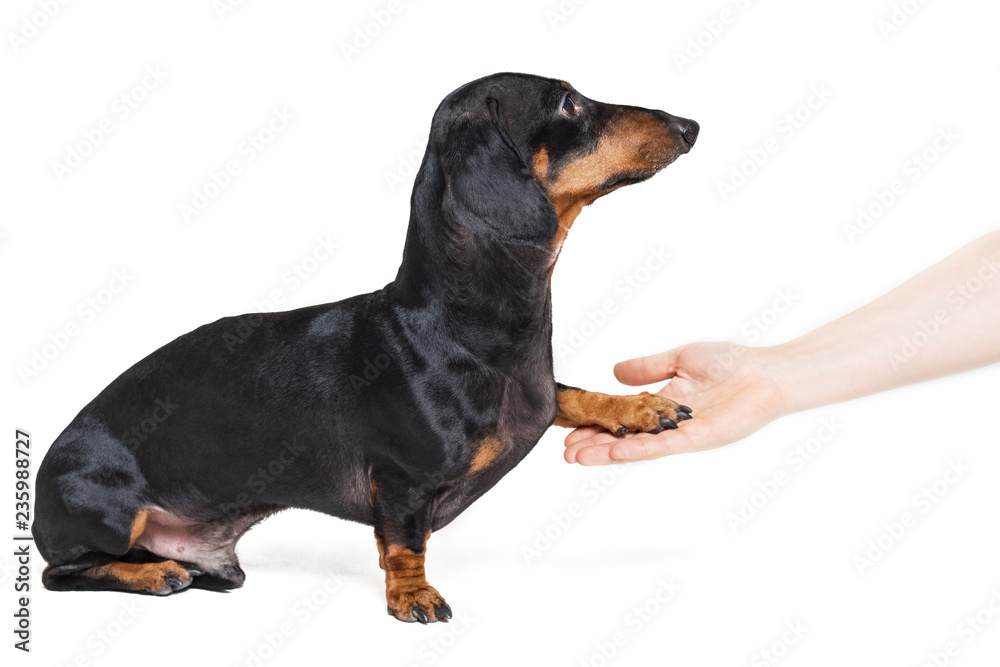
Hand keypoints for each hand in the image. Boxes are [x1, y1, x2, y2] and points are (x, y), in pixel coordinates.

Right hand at [563, 342, 789, 464]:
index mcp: (663, 405)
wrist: (767, 373)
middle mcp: (669, 425)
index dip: (597, 422)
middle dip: (594, 444)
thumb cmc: (732, 363)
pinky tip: (615, 453)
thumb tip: (614, 372)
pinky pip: (663, 447)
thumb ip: (647, 367)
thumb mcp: (679, 358)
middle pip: (624, 438)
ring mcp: (682, 435)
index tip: (571, 427)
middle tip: (565, 451)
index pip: (622, 416)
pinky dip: (638, 451)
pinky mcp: (698, 440)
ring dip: (607, 454)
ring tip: (577, 458)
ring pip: (637, 447)